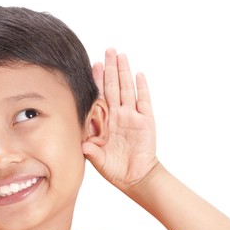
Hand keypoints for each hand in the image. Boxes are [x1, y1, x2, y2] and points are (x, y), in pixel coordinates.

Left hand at [82, 48, 157, 189]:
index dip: (96, 81)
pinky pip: (144, 101)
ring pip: (126, 89)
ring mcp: (132, 116)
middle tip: (108, 50)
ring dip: (124, 72)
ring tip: (121, 55)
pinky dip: (141, 88)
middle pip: (112, 87)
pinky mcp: (145, 121)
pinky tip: (138, 74)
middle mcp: (117, 115)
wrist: (135, 178)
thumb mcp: (99, 161)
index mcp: (104, 122)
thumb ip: (91, 151)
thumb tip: (83, 145)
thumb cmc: (115, 169)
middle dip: (110, 68)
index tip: (92, 65)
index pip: (99, 96)